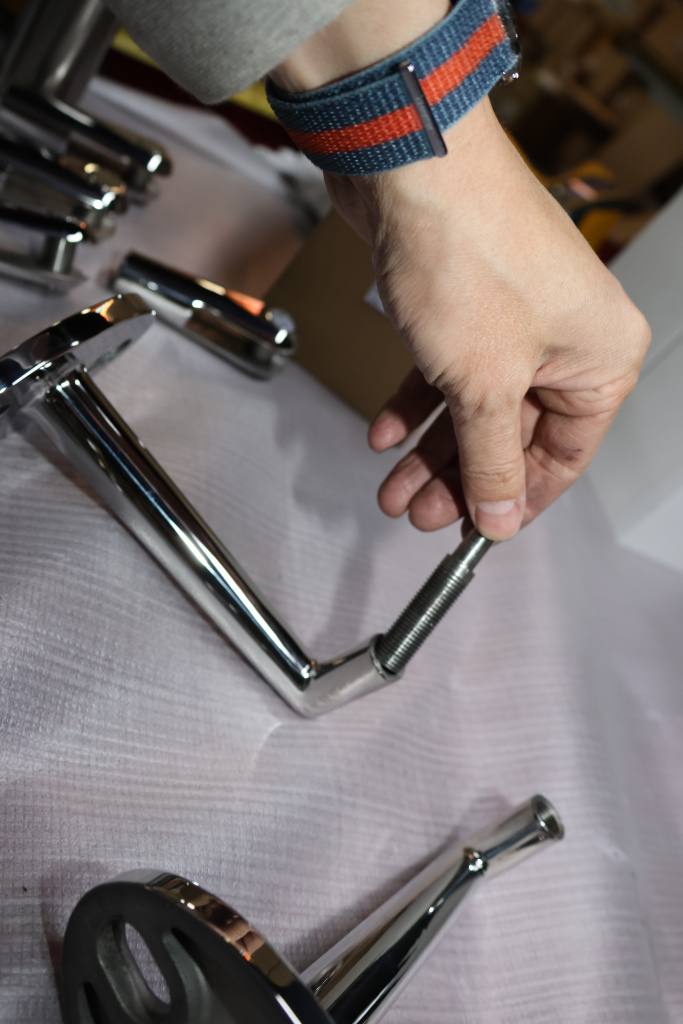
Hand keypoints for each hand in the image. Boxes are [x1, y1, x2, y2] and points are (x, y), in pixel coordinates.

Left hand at [324, 98, 649, 539]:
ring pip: (471, 405)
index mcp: (599, 358)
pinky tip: (384, 432)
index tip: (475, 529)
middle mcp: (563, 337)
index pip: (563, 456)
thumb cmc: (469, 254)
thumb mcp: (484, 384)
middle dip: (457, 477)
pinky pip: (444, 369)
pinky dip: (414, 402)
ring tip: (392, 490)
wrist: (410, 164)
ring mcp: (512, 317)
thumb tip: (499, 515)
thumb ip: (491, 459)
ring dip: (428, 450)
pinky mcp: (466, 301)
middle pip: (510, 433)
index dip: (515, 499)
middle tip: (419, 514)